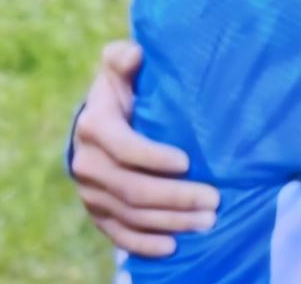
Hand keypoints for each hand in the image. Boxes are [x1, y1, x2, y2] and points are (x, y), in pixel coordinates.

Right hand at [71, 41, 219, 256]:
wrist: (94, 124)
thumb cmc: (120, 90)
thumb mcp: (119, 69)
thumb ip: (123, 57)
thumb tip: (134, 55)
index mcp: (94, 126)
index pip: (124, 148)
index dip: (154, 158)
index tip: (188, 162)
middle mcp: (87, 163)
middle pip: (132, 189)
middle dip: (176, 198)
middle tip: (213, 200)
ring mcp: (90, 193)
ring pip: (131, 215)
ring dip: (170, 221)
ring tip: (207, 222)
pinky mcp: (96, 213)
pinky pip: (119, 234)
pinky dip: (145, 243)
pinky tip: (173, 246)